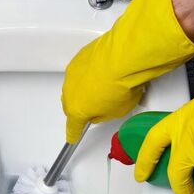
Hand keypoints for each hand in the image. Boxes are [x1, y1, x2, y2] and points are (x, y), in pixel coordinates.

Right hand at [62, 0, 193, 143]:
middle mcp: (69, 92)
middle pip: (70, 105)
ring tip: (103, 86)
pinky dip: (89, 73)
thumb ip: (102, 115)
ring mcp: (73, 73)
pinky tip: (103, 72)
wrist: (124, 57)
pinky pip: (81, 70)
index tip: (73, 136)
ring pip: (75, 86)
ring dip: (85, 88)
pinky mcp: (80, 57)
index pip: (72, 127)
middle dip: (81, 108)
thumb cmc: (121, 84)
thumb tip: (100, 110)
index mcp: (77, 110)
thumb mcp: (116, 112)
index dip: (73, 133)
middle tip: (96, 107)